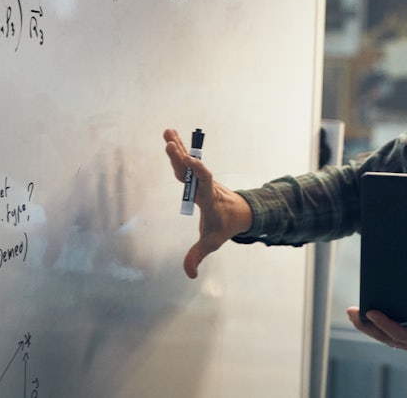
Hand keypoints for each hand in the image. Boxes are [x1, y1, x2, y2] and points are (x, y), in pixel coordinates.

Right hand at [164, 128, 253, 277]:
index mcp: (210, 198)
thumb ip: (198, 255)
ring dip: (178, 147)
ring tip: (167, 132)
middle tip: (170, 144)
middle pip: (192, 170)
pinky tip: (170, 136)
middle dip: (182, 158)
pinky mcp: (197, 175)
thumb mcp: (211, 242)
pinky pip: (186, 161)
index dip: (199, 172)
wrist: (238, 212)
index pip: (205, 182)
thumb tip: (189, 274)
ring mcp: (201, 178)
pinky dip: (178, 149)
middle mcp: (205, 184)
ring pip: (188, 162)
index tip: (191, 161)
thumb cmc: (224, 226)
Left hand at [346, 307, 406, 373]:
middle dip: (368, 326)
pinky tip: (373, 317)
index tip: (371, 311)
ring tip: (354, 313)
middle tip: (351, 312)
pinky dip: (382, 326)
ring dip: (370, 326)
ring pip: (388, 336)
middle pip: (387, 336)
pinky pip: (396, 333)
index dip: (385, 323)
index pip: (400, 334)